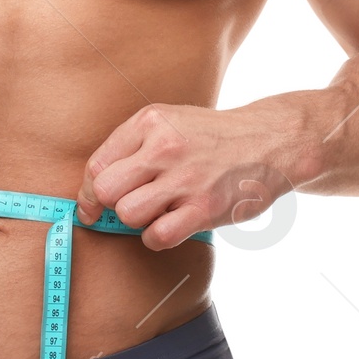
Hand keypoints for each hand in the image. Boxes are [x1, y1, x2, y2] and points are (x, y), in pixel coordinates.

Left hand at [74, 101, 301, 249]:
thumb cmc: (212, 137)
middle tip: (128, 206)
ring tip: (157, 210)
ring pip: (128, 214)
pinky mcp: (205, 208)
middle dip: (111, 205)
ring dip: (137, 220)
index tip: (92, 205)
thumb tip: (93, 189)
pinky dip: (157, 237)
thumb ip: (132, 146)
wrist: (270, 141)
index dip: (88, 191)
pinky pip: (158, 236)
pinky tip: (171, 224)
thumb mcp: (169, 121)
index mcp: (150, 122)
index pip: (97, 165)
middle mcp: (164, 147)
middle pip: (106, 191)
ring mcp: (185, 179)